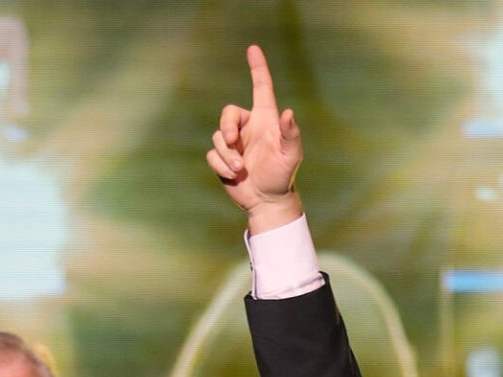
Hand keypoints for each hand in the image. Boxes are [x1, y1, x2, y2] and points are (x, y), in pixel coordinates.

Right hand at [207, 45, 303, 232]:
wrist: (268, 201)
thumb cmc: (283, 176)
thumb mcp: (291, 155)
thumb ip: (290, 134)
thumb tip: (289, 112)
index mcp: (265, 120)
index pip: (261, 88)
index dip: (258, 68)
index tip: (253, 49)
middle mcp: (248, 127)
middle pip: (228, 112)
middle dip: (228, 126)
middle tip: (234, 142)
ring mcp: (234, 143)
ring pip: (219, 136)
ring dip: (227, 154)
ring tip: (240, 169)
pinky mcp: (222, 158)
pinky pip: (212, 154)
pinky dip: (221, 165)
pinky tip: (234, 175)